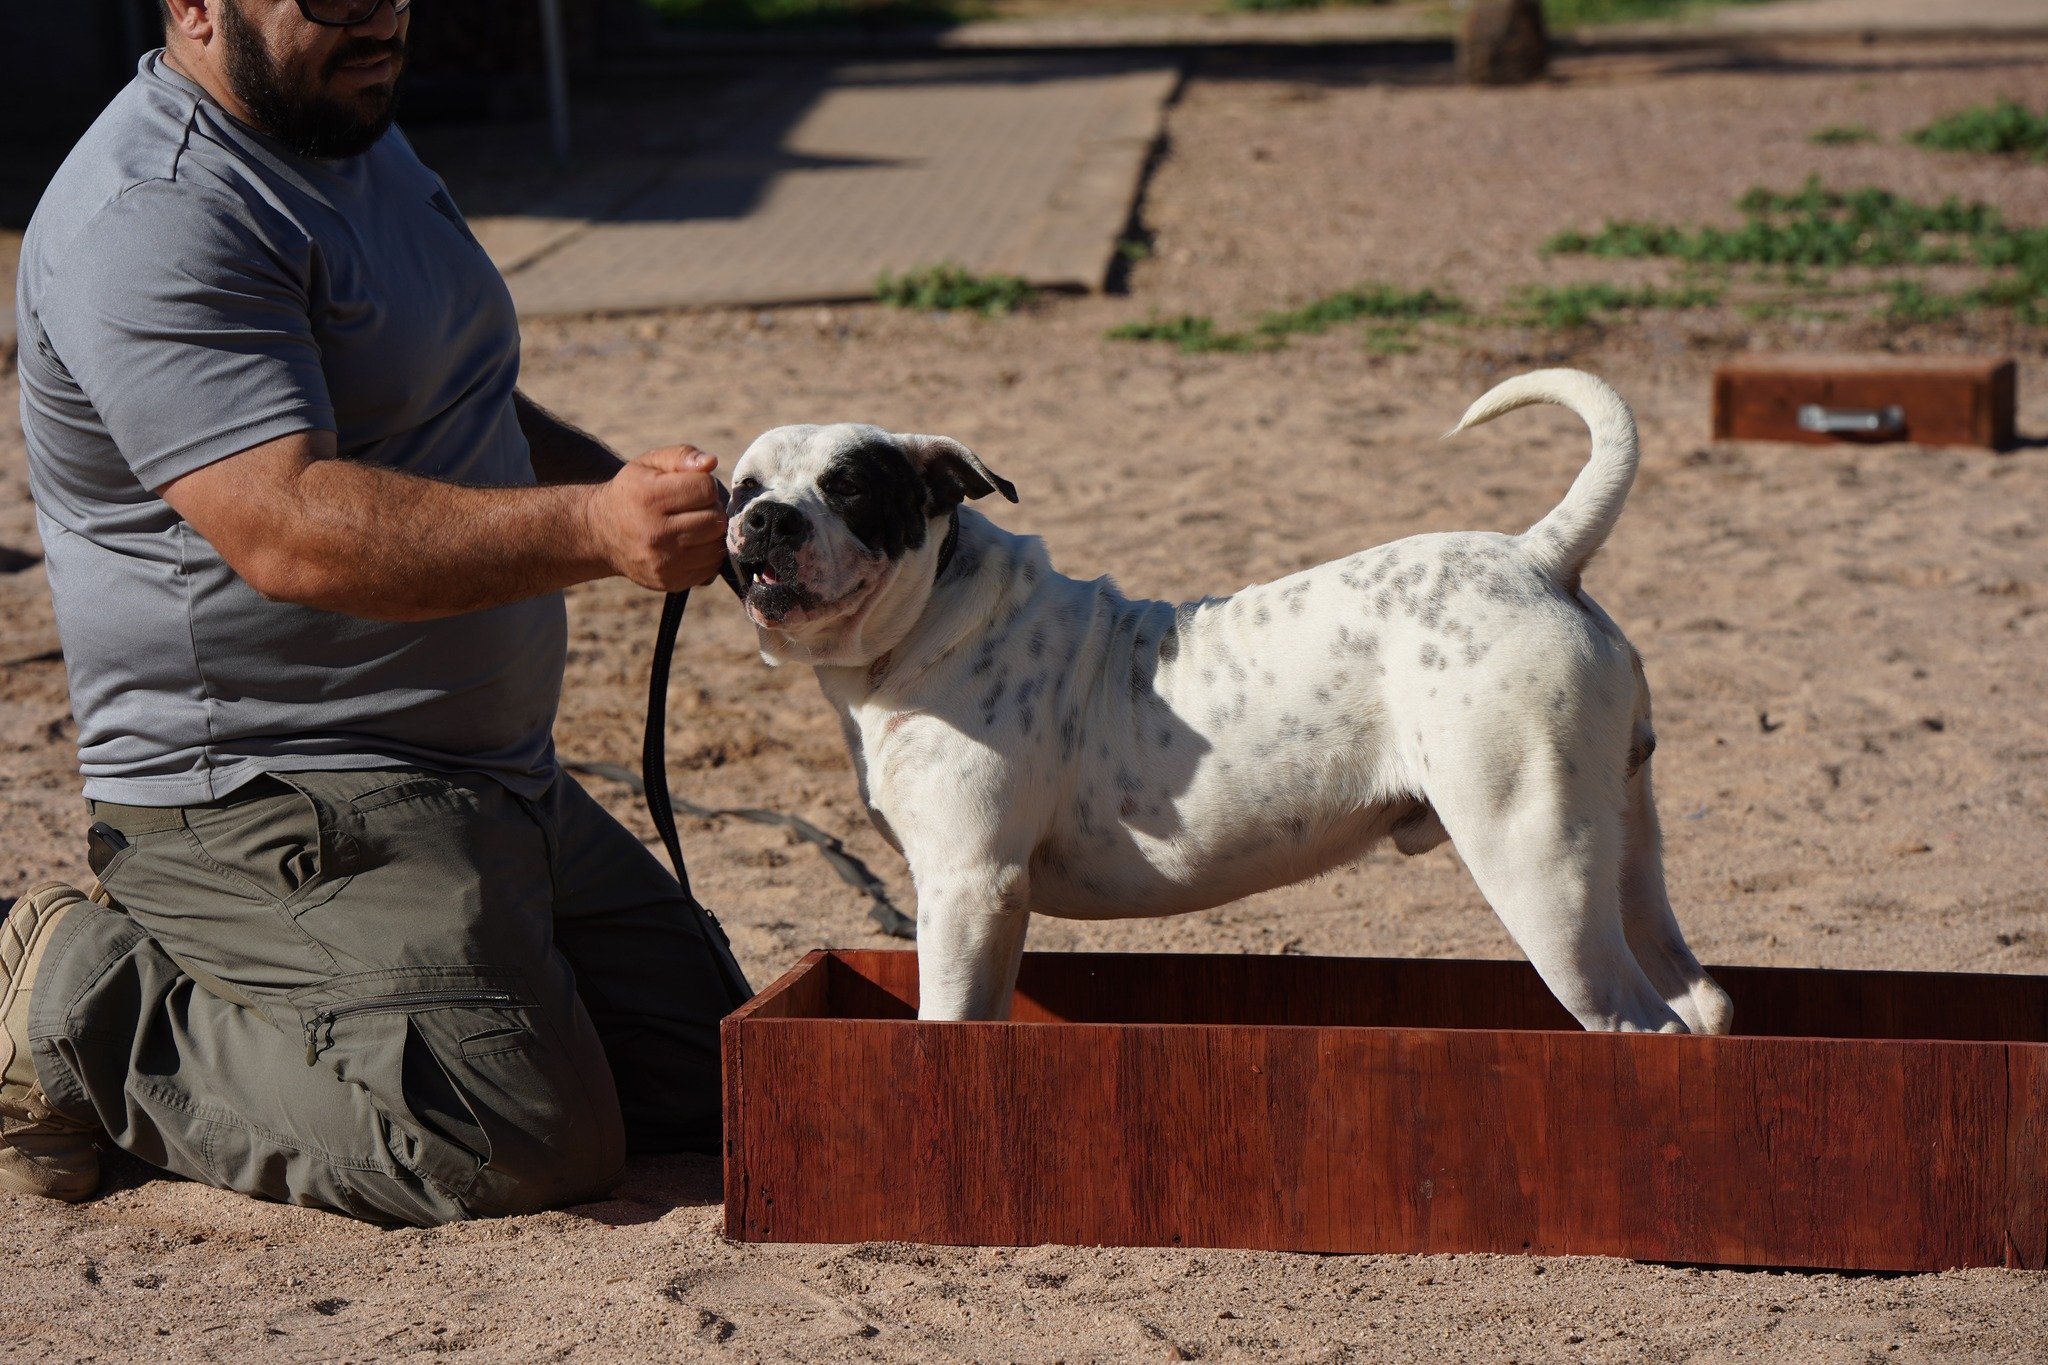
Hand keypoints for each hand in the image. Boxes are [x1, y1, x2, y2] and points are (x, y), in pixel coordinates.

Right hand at [583, 445, 729, 590]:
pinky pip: (710, 567)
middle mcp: (655, 533)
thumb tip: (711, 463)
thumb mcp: (649, 464)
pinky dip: (707, 554)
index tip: (691, 487)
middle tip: (694, 507)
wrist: (601, 533)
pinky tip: (690, 544)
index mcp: (649, 498)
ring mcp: (663, 562)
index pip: (706, 488)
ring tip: (692, 524)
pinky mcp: (670, 581)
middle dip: (711, 508)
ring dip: (712, 533)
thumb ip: (681, 455)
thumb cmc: (632, 492)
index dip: (704, 484)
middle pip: (715, 518)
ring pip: (717, 545)